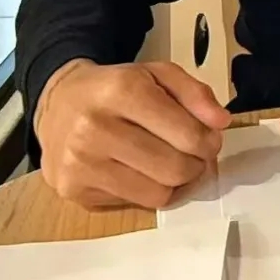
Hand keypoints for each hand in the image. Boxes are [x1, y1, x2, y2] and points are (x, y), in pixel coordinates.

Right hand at [34, 58, 231, 209]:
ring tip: (173, 163)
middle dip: (196, 164)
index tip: (210, 139)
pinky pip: (134, 204)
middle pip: (174, 168)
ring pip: (157, 193)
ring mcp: (80, 163)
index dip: (209, 141)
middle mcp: (95, 128)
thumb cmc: (117, 87)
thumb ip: (196, 93)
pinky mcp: (73, 190)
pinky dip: (150, 191)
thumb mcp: (159, 74)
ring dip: (177, 182)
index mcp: (122, 91)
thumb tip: (222, 122)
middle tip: (195, 154)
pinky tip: (144, 171)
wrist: (58, 102)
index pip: (187, 135)